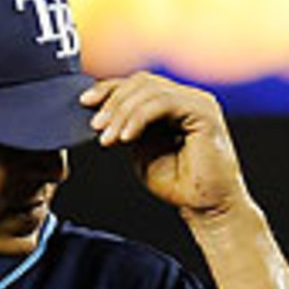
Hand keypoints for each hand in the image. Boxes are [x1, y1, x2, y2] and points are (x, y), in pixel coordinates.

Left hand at [81, 72, 248, 220]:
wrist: (204, 205)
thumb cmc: (177, 183)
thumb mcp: (141, 151)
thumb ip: (127, 129)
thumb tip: (102, 116)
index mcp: (171, 104)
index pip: (136, 85)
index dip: (109, 89)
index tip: (85, 103)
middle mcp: (185, 98)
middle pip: (141, 82)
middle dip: (112, 102)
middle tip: (96, 126)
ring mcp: (196, 102)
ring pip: (150, 91)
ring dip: (122, 113)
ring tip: (108, 139)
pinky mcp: (203, 112)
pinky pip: (164, 103)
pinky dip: (139, 118)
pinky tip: (126, 137)